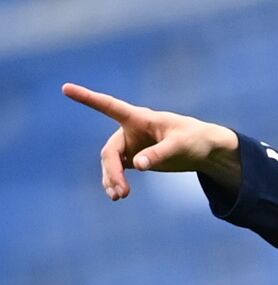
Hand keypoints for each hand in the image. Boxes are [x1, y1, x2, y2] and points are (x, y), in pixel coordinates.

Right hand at [61, 82, 241, 199]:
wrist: (205, 149)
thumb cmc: (194, 139)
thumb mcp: (180, 146)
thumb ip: (159, 154)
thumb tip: (137, 166)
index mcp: (140, 118)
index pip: (109, 106)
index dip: (87, 98)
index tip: (65, 88)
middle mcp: (130, 130)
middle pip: (110, 151)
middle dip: (112, 171)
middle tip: (121, 192)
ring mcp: (131, 145)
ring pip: (111, 163)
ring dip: (112, 179)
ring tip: (119, 196)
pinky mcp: (135, 158)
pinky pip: (118, 170)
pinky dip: (116, 182)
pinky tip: (117, 195)